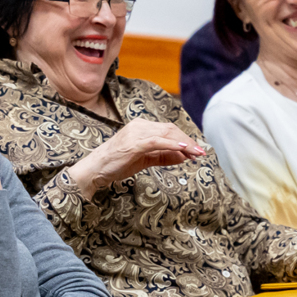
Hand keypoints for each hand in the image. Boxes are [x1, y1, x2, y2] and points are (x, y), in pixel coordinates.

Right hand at [69, 120, 203, 198]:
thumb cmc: (116, 164)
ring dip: (185, 143)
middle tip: (200, 153)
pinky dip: (172, 144)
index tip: (196, 150)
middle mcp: (139, 126)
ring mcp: (136, 133)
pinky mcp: (134, 143)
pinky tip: (183, 148)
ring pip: (166, 133)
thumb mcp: (144, 160)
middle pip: (170, 129)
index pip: (168, 129)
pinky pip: (157, 141)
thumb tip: (183, 156)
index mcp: (140, 127)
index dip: (185, 138)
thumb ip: (163, 156)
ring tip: (196, 153)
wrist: (95, 170)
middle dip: (188, 140)